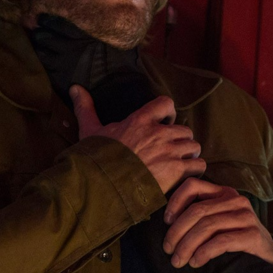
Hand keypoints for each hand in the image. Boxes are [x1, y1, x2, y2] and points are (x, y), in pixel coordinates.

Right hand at [71, 85, 205, 192]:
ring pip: (194, 147)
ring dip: (189, 155)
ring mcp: (169, 152)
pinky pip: (198, 166)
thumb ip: (86, 108)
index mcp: (141, 120)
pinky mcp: (176, 171)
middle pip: (184, 130)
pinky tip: (185, 176)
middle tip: (173, 150)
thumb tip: (75, 87)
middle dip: (181, 140)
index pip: (166, 104)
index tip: (165, 123)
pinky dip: (195, 171)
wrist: (102, 184)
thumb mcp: (89, 130)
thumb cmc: (96, 158)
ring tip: (181, 163)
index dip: (169, 113)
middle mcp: (159, 133)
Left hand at [163, 178, 272, 271]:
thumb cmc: (237, 241)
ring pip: (206, 226)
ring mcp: (246, 217)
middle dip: (177, 232)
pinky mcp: (253, 235)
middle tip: (168, 251)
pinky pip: (221, 241)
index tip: (166, 222)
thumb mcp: (218, 222)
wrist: (270, 259)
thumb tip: (168, 223)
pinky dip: (204, 252)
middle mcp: (235, 200)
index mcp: (223, 193)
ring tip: (178, 261)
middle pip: (197, 210)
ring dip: (187, 246)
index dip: (175, 202)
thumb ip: (200, 216)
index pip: (192, 185)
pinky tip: (196, 262)